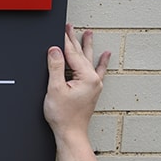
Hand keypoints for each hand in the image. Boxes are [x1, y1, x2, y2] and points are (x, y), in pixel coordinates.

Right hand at [43, 23, 110, 143]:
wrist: (70, 133)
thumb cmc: (63, 116)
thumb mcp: (54, 89)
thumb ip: (55, 67)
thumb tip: (54, 50)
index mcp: (86, 77)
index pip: (72, 54)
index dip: (64, 41)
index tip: (60, 30)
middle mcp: (94, 79)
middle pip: (81, 55)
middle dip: (74, 40)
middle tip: (69, 27)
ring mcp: (95, 85)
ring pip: (89, 60)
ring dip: (87, 46)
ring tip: (88, 33)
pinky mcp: (92, 90)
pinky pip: (98, 71)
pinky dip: (101, 62)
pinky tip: (105, 55)